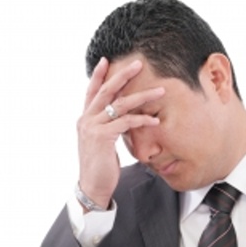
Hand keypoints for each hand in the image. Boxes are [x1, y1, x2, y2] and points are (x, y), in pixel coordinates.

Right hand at [76, 57, 164, 209]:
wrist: (93, 186)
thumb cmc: (101, 165)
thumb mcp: (102, 140)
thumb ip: (108, 125)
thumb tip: (120, 113)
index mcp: (85, 119)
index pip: (91, 92)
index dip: (98, 75)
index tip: (106, 60)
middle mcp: (86, 120)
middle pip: (105, 91)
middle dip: (123, 76)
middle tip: (138, 64)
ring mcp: (92, 128)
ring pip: (120, 105)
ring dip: (142, 96)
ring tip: (160, 91)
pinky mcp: (102, 137)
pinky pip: (126, 122)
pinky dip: (142, 119)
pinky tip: (155, 119)